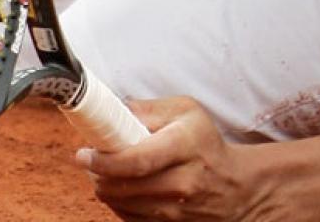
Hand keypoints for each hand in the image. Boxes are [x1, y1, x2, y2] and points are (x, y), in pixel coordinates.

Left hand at [82, 96, 266, 221]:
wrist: (235, 187)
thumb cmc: (205, 143)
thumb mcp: (186, 112)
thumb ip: (147, 109)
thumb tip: (111, 111)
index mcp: (184, 146)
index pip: (136, 160)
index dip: (104, 160)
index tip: (84, 154)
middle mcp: (183, 181)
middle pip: (124, 186)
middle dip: (98, 174)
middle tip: (90, 162)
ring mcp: (178, 210)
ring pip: (123, 204)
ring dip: (106, 189)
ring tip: (105, 174)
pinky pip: (131, 219)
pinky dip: (119, 205)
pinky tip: (122, 189)